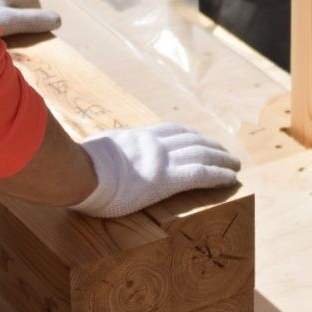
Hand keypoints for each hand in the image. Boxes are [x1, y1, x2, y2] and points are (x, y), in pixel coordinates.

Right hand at [70, 124, 240, 217]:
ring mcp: (161, 160)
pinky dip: (219, 174)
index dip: (188, 135)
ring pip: (201, 154)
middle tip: (225, 151)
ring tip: (235, 163)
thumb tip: (93, 155)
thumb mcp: (93, 149)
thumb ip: (103, 151)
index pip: (170, 132)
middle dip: (211, 145)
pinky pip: (201, 174)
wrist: (79, 171)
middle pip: (191, 140)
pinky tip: (232, 178)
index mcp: (136, 137)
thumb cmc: (77, 165)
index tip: (198, 138)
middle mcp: (153, 144)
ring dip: (222, 158)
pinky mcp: (166, 180)